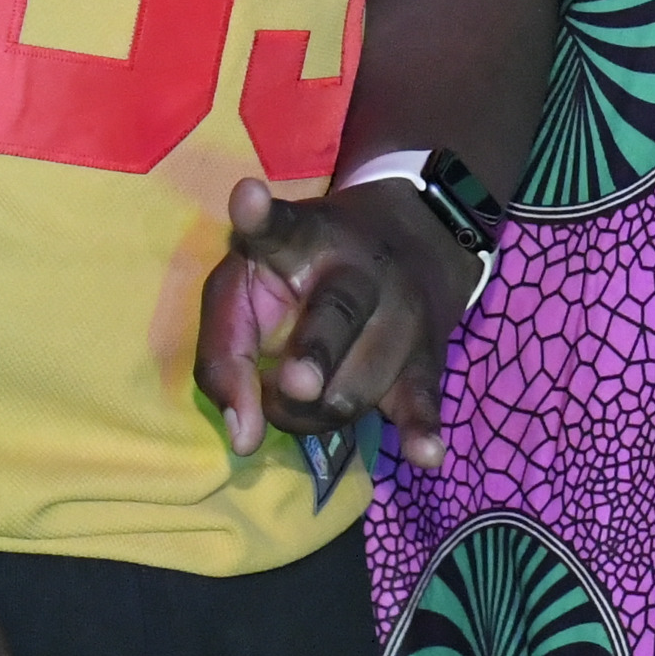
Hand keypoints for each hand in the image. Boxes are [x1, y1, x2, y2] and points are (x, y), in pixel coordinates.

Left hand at [195, 173, 476, 466]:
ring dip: (316, 413)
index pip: (280, 226)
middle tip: (293, 383)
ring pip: (355, 388)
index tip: (246, 200)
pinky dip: (421, 430)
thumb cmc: (303, 274)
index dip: (259, 215)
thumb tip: (243, 438)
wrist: (412, 240)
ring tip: (302, 396)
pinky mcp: (428, 358)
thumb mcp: (251, 281)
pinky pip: (424, 400)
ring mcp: (401, 314)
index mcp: (303, 238)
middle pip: (335, 318)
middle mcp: (358, 271)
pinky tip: (425, 454)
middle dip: (313, 356)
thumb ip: (226, 354)